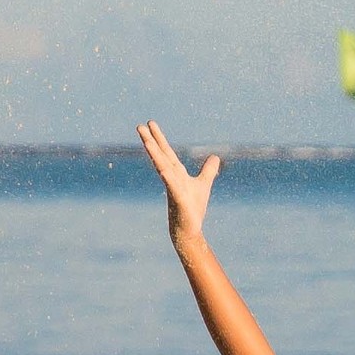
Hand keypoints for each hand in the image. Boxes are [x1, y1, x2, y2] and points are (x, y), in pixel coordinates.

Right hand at [136, 120, 219, 253]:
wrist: (189, 230)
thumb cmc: (193, 209)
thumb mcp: (203, 185)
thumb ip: (208, 171)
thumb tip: (215, 157)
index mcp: (176, 173)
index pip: (166, 152)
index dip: (159, 138)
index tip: (150, 123)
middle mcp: (172, 178)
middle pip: (160, 156)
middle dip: (150, 141)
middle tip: (139, 126)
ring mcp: (173, 188)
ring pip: (162, 168)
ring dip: (154, 155)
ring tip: (147, 142)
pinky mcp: (179, 200)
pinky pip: (173, 187)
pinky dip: (168, 178)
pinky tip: (163, 169)